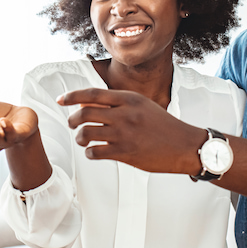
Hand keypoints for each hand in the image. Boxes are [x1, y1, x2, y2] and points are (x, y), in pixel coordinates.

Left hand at [59, 88, 203, 173]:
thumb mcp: (142, 106)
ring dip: (80, 137)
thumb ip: (117, 104)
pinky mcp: (125, 153)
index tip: (61, 99)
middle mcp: (125, 114)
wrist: (185, 145)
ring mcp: (124, 134)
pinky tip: (95, 152)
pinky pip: (95, 152)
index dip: (72, 96)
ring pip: (86, 133)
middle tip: (73, 124)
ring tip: (83, 139)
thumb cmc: (163, 126)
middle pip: (84, 113)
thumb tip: (87, 104)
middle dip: (72, 119)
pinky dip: (90, 153)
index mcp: (129, 99)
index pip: (93, 94)